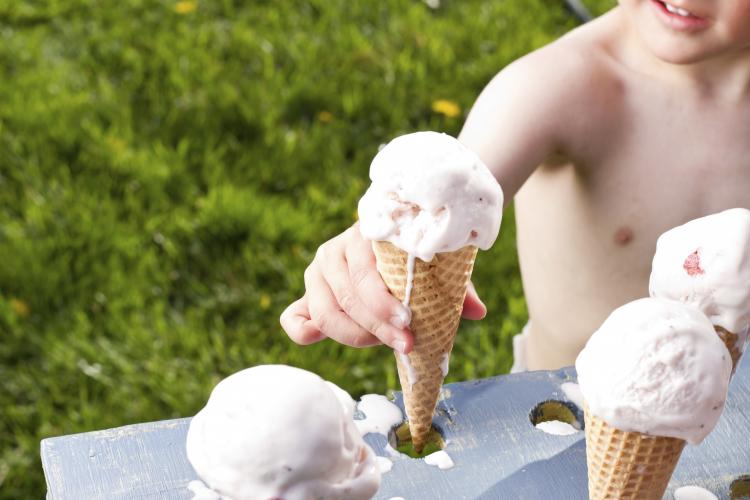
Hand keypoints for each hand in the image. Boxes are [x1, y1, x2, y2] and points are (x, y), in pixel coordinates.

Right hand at [280, 223, 486, 352]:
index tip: (409, 323)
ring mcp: (318, 272)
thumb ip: (454, 285)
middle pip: (349, 299)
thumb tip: (478, 312)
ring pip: (326, 312)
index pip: (365, 276)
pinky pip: (295, 316)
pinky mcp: (309, 293)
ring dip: (357, 336)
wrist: (392, 235)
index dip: (383, 305)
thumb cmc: (414, 255)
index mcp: (363, 236)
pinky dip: (304, 331)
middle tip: (408, 343)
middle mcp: (334, 251)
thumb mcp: (436, 264)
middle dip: (379, 327)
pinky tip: (320, 340)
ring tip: (387, 344)